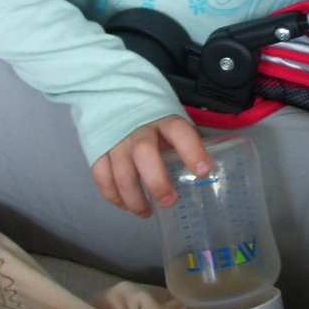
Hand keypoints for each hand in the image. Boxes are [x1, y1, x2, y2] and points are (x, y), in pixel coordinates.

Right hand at [91, 115, 209, 217]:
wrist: (113, 97)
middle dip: (156, 181)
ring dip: (134, 198)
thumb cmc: (152, 119)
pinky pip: (102, 177)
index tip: (203, 171)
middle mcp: (138, 128)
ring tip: (146, 212)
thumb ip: (185, 143)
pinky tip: (125, 205)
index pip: (179, 131)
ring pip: (121, 172)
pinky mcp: (98, 149)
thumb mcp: (171, 123)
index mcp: (163, 119)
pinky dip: (113, 196)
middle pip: (144, 153)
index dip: (191, 150)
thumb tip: (210, 172)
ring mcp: (116, 140)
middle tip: (169, 201)